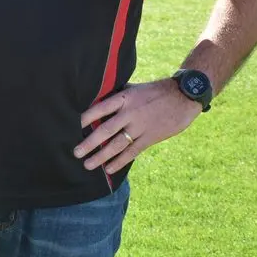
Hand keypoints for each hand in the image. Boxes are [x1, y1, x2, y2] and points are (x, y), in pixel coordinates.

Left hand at [74, 78, 201, 173]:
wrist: (185, 96)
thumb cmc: (156, 91)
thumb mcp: (134, 88)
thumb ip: (118, 95)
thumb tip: (96, 99)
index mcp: (124, 98)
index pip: (100, 108)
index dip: (85, 118)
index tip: (71, 126)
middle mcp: (130, 113)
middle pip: (105, 130)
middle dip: (89, 143)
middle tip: (76, 153)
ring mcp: (141, 126)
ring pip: (117, 144)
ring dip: (101, 156)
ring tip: (88, 164)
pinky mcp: (151, 137)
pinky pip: (133, 152)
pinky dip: (120, 161)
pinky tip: (109, 168)